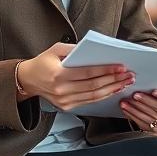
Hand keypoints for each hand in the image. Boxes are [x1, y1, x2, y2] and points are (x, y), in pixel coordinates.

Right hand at [17, 42, 134, 109]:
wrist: (27, 80)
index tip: (121, 66)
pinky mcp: (67, 107)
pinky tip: (113, 89)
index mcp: (58, 75)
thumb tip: (95, 50)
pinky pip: (89, 101)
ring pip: (94, 96)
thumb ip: (74, 48)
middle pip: (94, 86)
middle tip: (129, 74)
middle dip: (114, 80)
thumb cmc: (43, 62)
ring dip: (112, 89)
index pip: (88, 73)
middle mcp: (61, 90)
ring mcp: (64, 101)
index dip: (106, 70)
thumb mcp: (55, 49)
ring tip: (125, 82)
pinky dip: (103, 95)